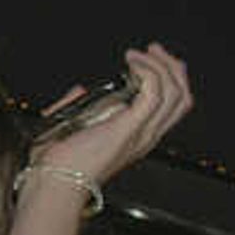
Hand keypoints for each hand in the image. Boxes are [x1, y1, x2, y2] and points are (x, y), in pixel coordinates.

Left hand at [33, 44, 193, 189]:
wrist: (53, 184)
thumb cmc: (57, 165)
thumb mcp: (72, 128)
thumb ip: (78, 106)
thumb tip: (80, 89)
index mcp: (136, 137)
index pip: (171, 106)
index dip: (168, 79)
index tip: (149, 59)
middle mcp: (145, 135)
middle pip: (181, 97)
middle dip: (171, 67)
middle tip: (153, 50)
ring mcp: (141, 132)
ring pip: (174, 92)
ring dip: (159, 65)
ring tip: (137, 55)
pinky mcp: (128, 127)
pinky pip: (154, 93)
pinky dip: (147, 72)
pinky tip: (131, 64)